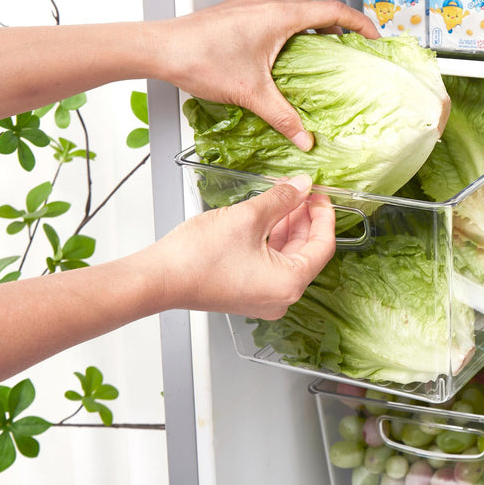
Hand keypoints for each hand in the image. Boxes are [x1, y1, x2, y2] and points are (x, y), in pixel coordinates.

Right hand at [151, 174, 335, 318]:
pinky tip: (267, 217)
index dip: (324, 215)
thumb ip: (282, 199)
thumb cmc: (197, 258)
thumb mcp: (249, 217)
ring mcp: (264, 298)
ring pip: (288, 256)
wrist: (159, 278)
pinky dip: (272, 240)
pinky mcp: (248, 292)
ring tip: (283, 198)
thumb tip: (302, 186)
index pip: (323, 246)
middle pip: (306, 251)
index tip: (320, 195)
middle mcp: (282, 297)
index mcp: (290, 283)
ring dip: (287, 226)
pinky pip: (271, 264)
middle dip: (304, 218)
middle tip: (301, 191)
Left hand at [158, 0, 378, 150]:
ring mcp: (250, 8)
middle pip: (316, 10)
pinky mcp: (237, 15)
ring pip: (293, 14)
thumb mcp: (251, 93)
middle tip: (352, 48)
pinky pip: (274, 19)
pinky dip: (290, 33)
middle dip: (339, 29)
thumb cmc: (199, 58)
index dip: (359, 22)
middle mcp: (266, 6)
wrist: (159, 48)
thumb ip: (283, 117)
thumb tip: (304, 138)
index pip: (333, 10)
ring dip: (312, 31)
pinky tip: (284, 57)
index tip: (373, 36)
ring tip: (322, 54)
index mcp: (279, 16)